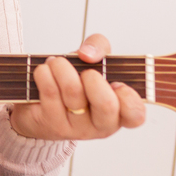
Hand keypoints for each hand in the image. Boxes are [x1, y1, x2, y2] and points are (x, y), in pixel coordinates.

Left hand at [8, 33, 145, 139]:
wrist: (40, 105)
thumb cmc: (76, 83)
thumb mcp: (95, 61)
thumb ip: (100, 47)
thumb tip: (88, 54)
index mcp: (120, 112)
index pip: (135, 114)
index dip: (128, 96)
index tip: (116, 82)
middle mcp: (101, 124)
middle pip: (106, 105)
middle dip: (93, 78)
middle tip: (85, 71)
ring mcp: (77, 128)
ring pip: (73, 93)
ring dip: (62, 67)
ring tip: (57, 63)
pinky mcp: (52, 124)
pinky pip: (50, 92)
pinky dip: (45, 73)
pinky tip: (45, 71)